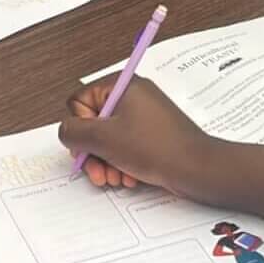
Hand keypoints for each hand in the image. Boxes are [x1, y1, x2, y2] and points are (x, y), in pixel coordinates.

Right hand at [60, 77, 263, 216]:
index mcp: (121, 85)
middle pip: (93, 123)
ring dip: (106, 162)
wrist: (198, 169)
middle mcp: (132, 95)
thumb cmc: (156, 148)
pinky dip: (122, 163)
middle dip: (93, 152)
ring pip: (107, 139)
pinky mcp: (151, 134)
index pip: (79, 101)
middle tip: (98, 172)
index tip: (89, 146)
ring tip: (116, 178)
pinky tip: (130, 177)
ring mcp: (143, 115)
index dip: (80, 128)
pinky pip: (125, 147)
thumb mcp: (104, 139)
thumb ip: (75, 132)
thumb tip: (66, 130)